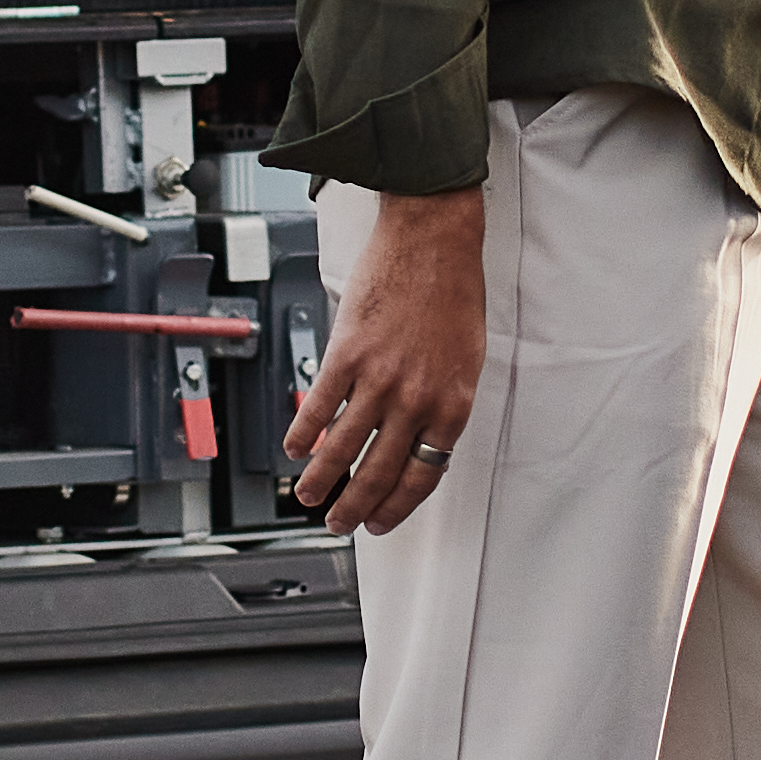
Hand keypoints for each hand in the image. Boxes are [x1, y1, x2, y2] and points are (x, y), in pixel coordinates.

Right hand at [288, 189, 485, 534]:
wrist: (432, 238)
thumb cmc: (454, 290)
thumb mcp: (465, 358)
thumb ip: (442, 401)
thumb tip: (420, 436)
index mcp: (452, 404)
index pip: (423, 476)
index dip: (397, 507)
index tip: (380, 521)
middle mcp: (416, 398)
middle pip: (380, 472)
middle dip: (355, 507)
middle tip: (339, 522)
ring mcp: (380, 378)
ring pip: (343, 448)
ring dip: (322, 480)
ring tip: (309, 497)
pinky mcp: (348, 354)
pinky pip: (319, 406)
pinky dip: (303, 433)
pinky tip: (295, 449)